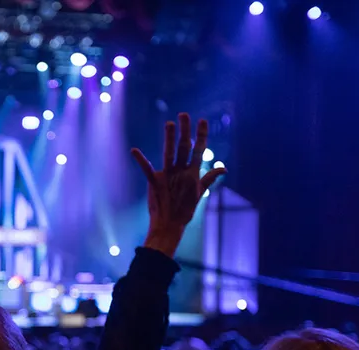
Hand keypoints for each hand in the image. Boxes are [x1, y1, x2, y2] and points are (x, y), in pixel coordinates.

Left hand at [131, 112, 226, 256]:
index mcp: (193, 174)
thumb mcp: (200, 193)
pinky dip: (141, 160)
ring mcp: (168, 177)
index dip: (201, 135)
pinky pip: (147, 169)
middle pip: (184, 148)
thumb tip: (224, 168)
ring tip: (169, 123)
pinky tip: (134, 150)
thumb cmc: (185, 210)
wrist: (170, 225)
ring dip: (169, 138)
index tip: (202, 121)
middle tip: (183, 115)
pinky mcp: (155, 182)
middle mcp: (181, 173)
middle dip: (184, 130)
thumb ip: (210, 178)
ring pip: (169, 153)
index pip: (199, 151)